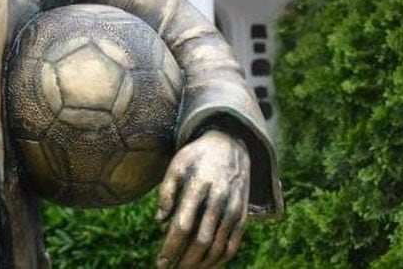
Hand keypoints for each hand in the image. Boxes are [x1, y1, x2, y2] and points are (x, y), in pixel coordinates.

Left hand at [154, 129, 250, 267]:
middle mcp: (219, 198)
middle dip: (185, 260)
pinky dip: (219, 259)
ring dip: (201, 263)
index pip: (183, 224)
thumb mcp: (177, 164)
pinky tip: (206, 265)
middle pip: (201, 240)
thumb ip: (166, 191)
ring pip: (218, 246)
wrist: (231, 144)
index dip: (171, 247)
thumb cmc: (197, 157)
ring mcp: (234, 208)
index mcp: (199, 185)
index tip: (160, 263)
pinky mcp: (243, 215)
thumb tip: (159, 221)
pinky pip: (233, 244)